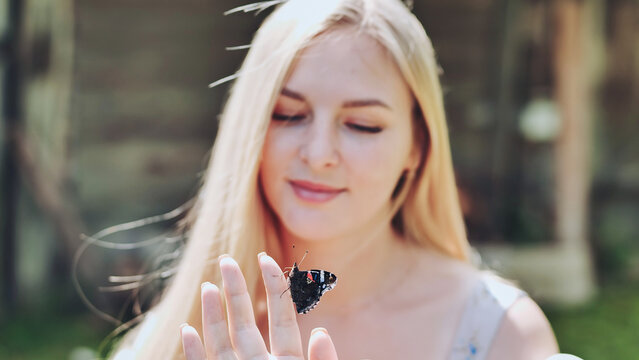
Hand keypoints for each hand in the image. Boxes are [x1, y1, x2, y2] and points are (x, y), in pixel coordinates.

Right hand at [180, 252, 338, 359]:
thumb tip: (321, 332)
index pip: (282, 319)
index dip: (274, 288)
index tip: (266, 258)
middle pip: (245, 323)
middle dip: (235, 291)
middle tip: (226, 260)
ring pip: (222, 343)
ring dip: (212, 315)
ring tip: (207, 286)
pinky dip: (194, 352)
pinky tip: (186, 330)